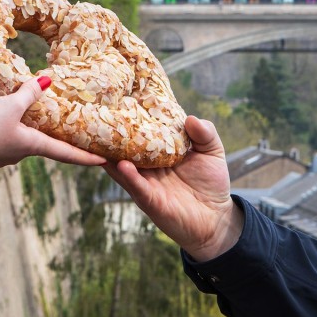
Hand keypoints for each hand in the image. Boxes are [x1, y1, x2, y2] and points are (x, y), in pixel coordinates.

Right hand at [0, 77, 105, 167]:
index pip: (67, 154)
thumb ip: (29, 93)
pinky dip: (14, 129)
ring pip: (25, 141)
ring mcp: (5, 155)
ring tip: (37, 120)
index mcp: (34, 145)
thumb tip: (48, 80)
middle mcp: (22, 153)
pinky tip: (7, 120)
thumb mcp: (11, 105)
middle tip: (73, 135)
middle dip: (58, 140)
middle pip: (47, 146)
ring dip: (33, 132)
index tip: (104, 161)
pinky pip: (8, 138)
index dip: (87, 157)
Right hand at [104, 116, 243, 260]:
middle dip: (112, 134)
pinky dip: (128, 176)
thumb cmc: (211, 183)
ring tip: (102, 138)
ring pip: (122, 166)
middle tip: (100, 115)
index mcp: (159, 150)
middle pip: (125, 147)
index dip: (134, 116)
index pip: (142, 131)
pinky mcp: (150, 200)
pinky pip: (136, 186)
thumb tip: (190, 118)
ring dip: (112, 154)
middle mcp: (147, 165)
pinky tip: (123, 165)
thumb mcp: (212, 152)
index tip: (123, 98)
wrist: (216, 218)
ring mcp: (145, 182)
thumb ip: (205, 133)